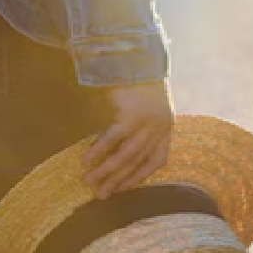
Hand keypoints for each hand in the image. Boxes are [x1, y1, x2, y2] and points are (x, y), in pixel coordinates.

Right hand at [82, 80, 174, 199]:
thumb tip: (119, 151)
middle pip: (136, 161)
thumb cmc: (139, 81)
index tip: (122, 189)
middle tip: (100, 196)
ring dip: (105, 171)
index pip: (156, 161)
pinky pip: (112, 139)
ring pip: (124, 155)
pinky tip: (86, 160)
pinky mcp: (130, 116)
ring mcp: (146, 123)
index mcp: (166, 128)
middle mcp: (159, 128)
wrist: (138, 56)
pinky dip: (98, 151)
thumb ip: (141, 127)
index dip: (139, 177)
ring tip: (88, 182)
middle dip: (117, 181)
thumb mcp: (148, 106)